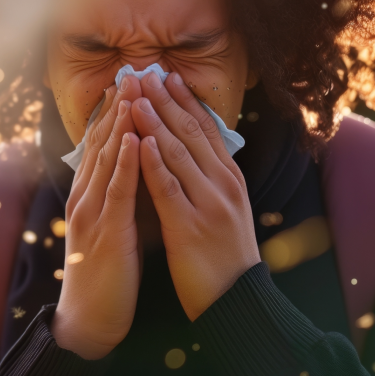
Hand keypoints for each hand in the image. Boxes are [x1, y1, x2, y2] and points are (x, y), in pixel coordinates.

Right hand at [51, 77, 142, 359]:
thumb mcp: (115, 226)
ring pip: (106, 159)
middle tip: (132, 69)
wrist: (89, 321)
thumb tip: (145, 166)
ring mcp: (92, 213)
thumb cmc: (107, 275)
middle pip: (102, 142)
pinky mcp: (104, 233)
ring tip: (133, 89)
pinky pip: (116, 192)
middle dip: (119, 105)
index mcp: (91, 195)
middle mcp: (86, 197)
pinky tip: (132, 138)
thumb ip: (125, 195)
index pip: (103, 144)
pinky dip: (124, 162)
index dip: (117, 110)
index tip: (131, 79)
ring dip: (120, 122)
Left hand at [131, 70, 258, 320]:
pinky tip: (140, 141)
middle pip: (192, 133)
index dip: (185, 100)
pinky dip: (154, 162)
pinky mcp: (190, 227)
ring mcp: (208, 204)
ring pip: (179, 153)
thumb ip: (210, 179)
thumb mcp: (226, 209)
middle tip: (145, 73)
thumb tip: (194, 149)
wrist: (238, 303)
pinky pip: (169, 188)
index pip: (207, 129)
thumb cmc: (225, 258)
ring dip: (155, 121)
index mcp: (230, 179)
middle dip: (166, 100)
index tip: (167, 75)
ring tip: (136, 95)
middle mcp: (223, 185)